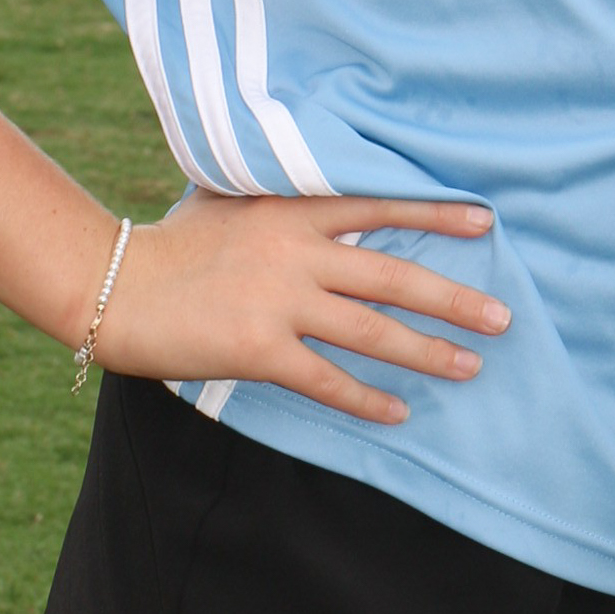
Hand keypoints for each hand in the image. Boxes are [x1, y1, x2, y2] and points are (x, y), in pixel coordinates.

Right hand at [94, 190, 508, 424]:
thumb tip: (329, 201)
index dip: (436, 215)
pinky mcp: (260, 350)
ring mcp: (281, 302)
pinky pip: (328, 380)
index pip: (381, 206)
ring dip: (427, 351)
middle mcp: (297, 253)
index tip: (485, 223)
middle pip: (393, 275)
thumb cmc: (171, 242)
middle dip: (453, 298)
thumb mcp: (232, 201)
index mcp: (293, 210)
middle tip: (501, 317)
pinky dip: (367, 398)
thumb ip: (283, 203)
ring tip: (470, 366)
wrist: (113, 283)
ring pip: (372, 331)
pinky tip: (400, 412)